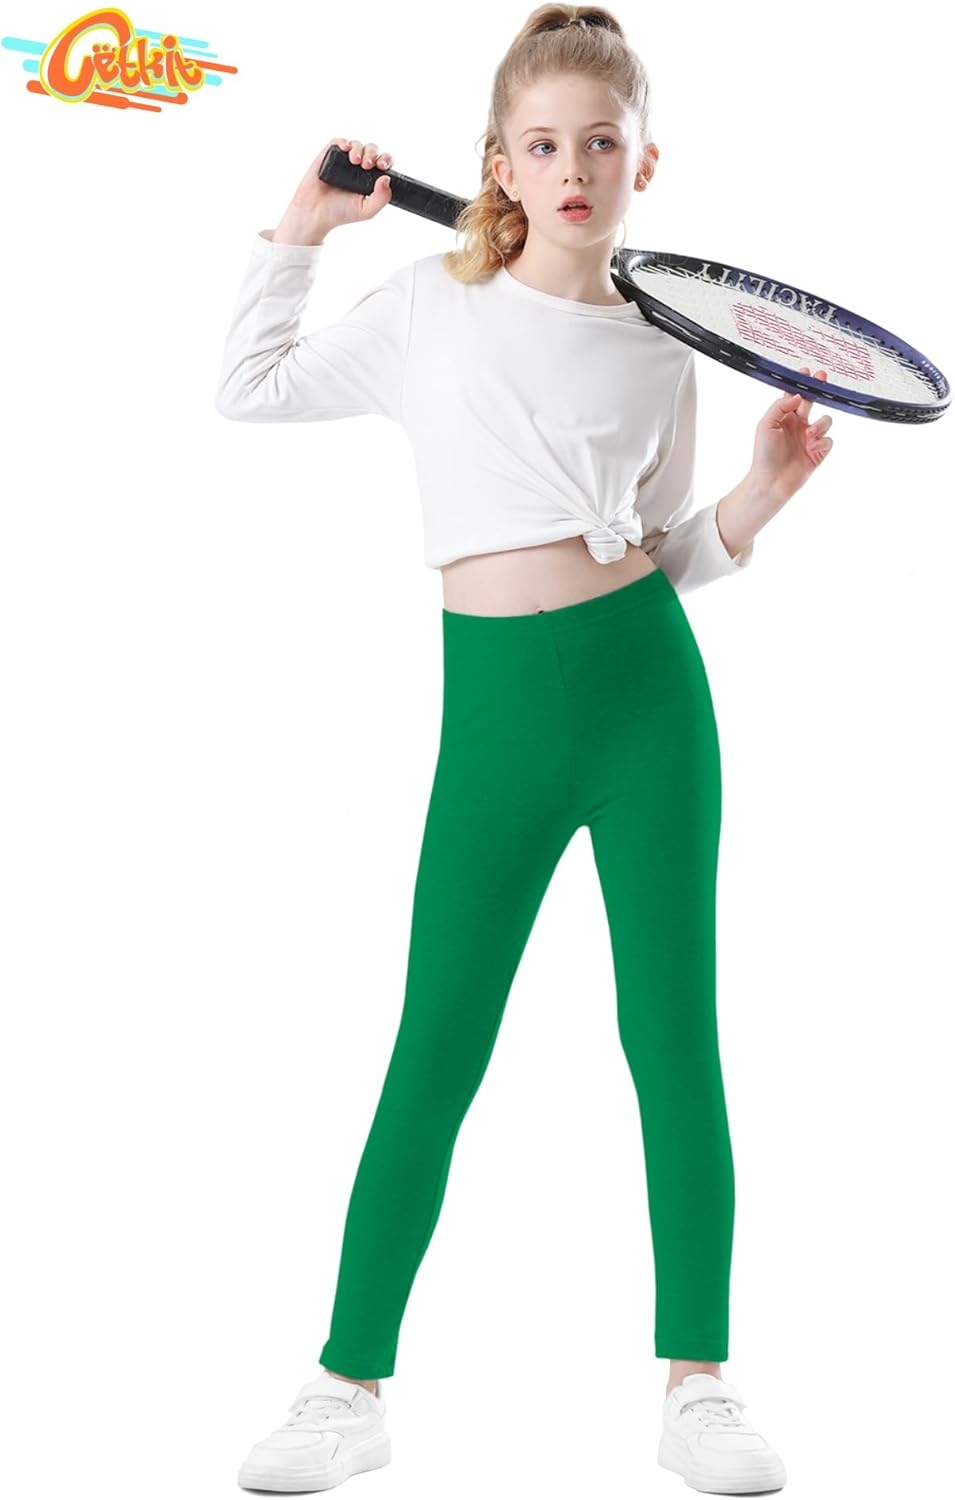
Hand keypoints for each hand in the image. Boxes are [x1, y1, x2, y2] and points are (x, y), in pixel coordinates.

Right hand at [273, 137, 393, 244]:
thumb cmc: (340, 213)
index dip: (386, 160)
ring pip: (357, 144)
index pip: (383, 162)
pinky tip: (346, 148)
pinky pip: (338, 141)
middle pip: (371, 149)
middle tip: (367, 165)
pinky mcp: (328, 155)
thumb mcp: (367, 211)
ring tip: (355, 161)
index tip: (382, 166)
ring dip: (359, 149)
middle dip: (372, 153)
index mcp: (369, 178)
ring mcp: (343, 160)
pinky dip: (343, 142)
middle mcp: (358, 167)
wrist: (315, 213)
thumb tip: (386, 178)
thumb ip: (381, 198)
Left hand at [748, 366, 834, 507]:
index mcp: (785, 418)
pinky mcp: (818, 452)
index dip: (801, 383)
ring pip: (826, 420)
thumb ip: (779, 407)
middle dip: (818, 389)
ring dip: (820, 424)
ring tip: (809, 434)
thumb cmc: (764, 455)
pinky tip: (812, 448)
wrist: (771, 482)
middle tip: (822, 377)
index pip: (795, 395)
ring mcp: (810, 438)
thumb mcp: (766, 425)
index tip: (806, 372)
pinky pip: (829, 440)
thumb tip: (797, 395)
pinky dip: (822, 441)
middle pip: (813, 402)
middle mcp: (799, 425)